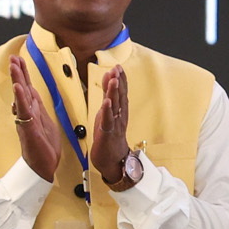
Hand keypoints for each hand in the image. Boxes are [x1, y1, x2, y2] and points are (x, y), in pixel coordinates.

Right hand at [8, 54, 62, 181]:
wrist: (43, 166)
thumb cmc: (44, 146)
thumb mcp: (45, 122)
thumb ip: (38, 108)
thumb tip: (32, 95)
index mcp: (33, 111)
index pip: (27, 88)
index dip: (23, 74)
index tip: (18, 59)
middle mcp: (27, 113)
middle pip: (21, 88)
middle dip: (18, 72)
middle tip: (12, 57)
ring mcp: (26, 120)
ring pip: (20, 96)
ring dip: (17, 80)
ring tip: (13, 66)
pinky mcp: (28, 128)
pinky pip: (24, 111)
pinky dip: (21, 98)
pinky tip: (18, 88)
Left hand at [92, 65, 134, 186]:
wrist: (113, 162)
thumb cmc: (110, 140)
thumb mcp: (108, 117)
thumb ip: (109, 102)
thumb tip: (109, 86)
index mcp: (118, 112)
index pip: (120, 93)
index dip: (120, 80)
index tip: (118, 67)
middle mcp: (119, 117)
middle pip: (120, 96)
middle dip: (119, 81)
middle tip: (118, 68)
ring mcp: (115, 125)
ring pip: (115, 106)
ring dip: (115, 92)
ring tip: (114, 79)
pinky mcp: (108, 134)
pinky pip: (108, 121)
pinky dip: (107, 111)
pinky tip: (107, 102)